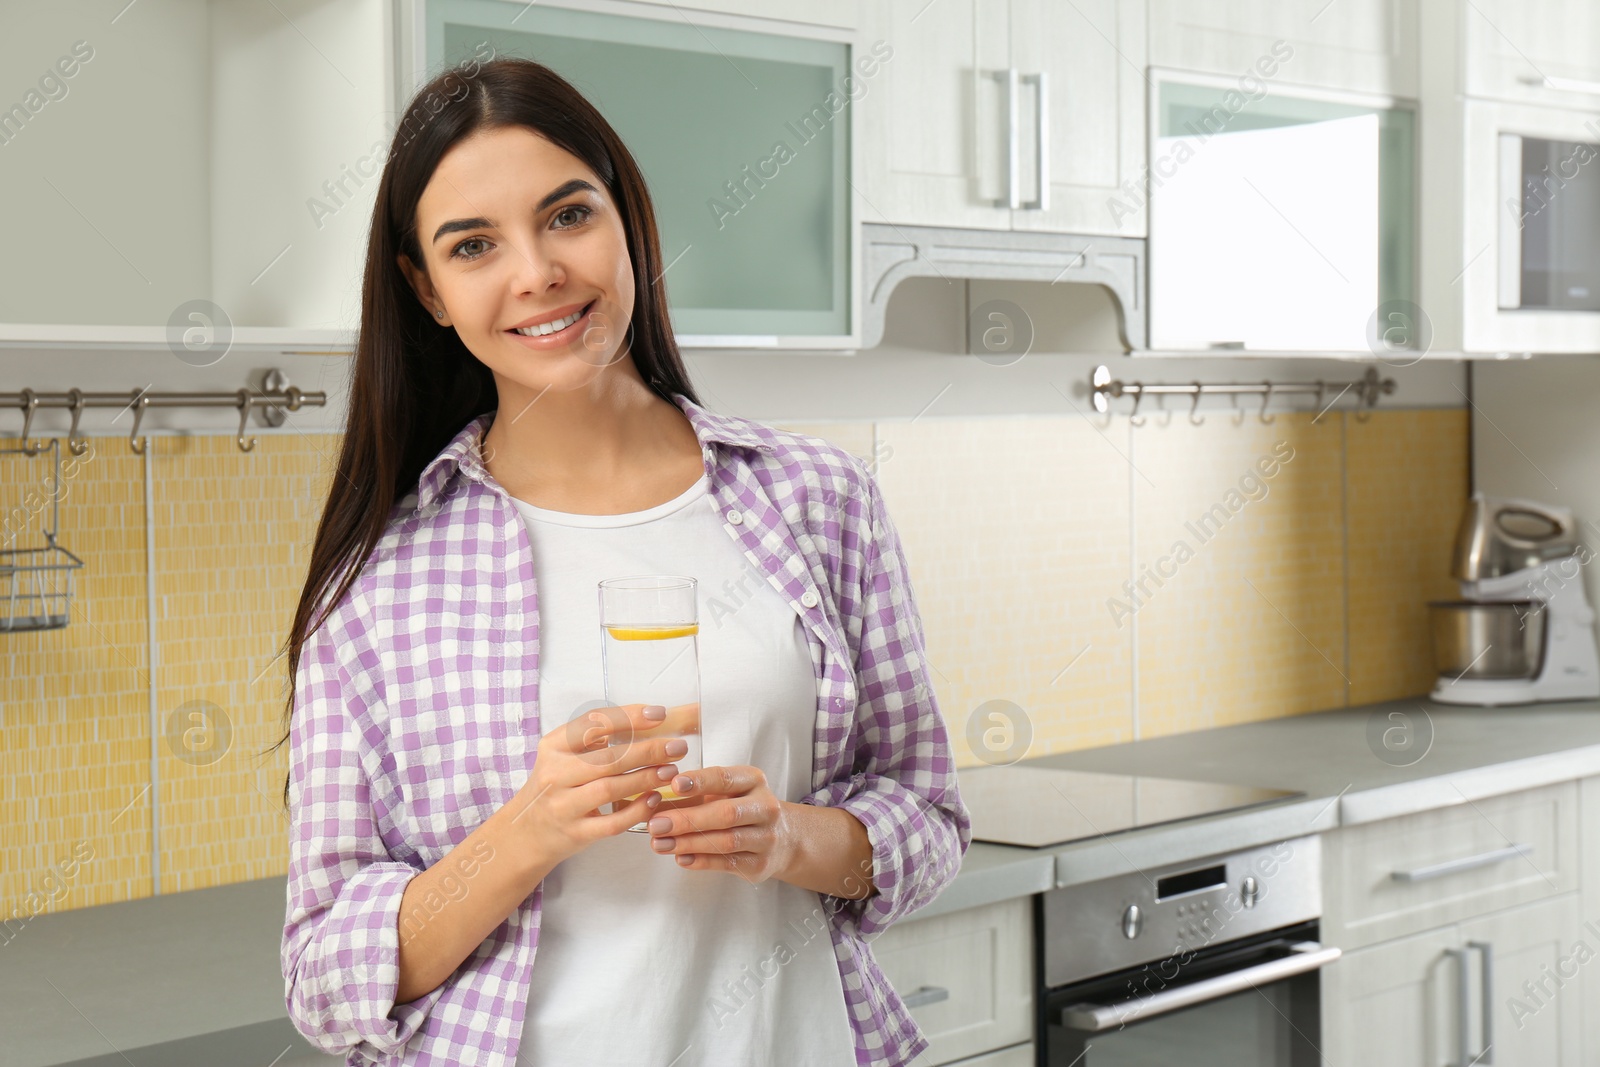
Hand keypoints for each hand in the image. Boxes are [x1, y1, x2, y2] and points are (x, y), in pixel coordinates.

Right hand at [503, 703, 684, 867]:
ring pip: (609, 789)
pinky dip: (636, 811)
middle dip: (648, 751)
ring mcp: (563, 806)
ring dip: (645, 778)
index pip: (593, 724)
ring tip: (671, 771)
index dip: (629, 717)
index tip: (659, 714)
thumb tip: (645, 720)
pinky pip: (611, 823)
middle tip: (677, 747)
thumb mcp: (563, 755)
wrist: (526, 832)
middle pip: (607, 758)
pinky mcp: (575, 833)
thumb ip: (593, 739)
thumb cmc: (555, 786)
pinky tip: (654, 800)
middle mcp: (555, 774)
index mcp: (553, 747)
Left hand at [645, 765, 795, 883]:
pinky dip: (701, 861)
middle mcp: (765, 807)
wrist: (784, 839)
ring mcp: (766, 838)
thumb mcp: (727, 792)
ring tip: (660, 843)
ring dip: (689, 843)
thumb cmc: (743, 808)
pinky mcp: (760, 864)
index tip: (673, 784)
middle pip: (725, 813)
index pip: (725, 779)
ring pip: (725, 841)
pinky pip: (727, 863)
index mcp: (754, 781)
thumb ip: (695, 794)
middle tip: (656, 823)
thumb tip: (652, 801)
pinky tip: (680, 858)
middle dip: (688, 819)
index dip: (699, 782)